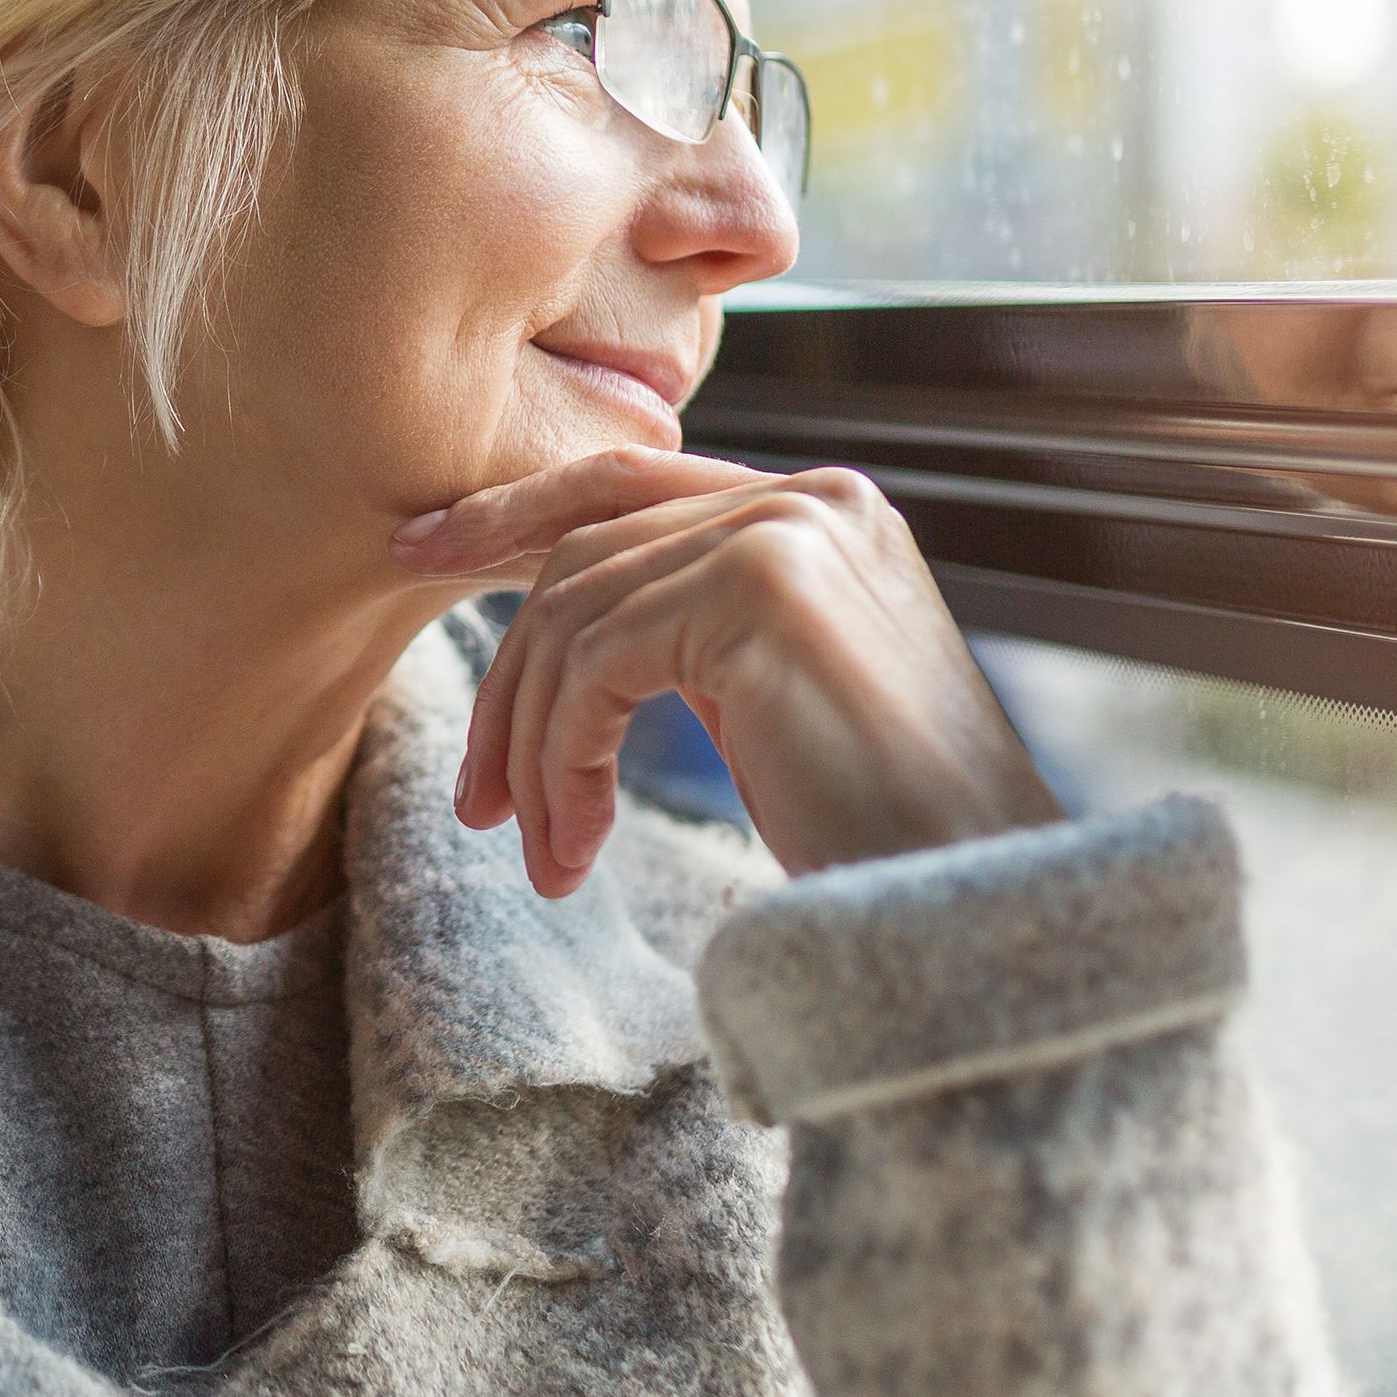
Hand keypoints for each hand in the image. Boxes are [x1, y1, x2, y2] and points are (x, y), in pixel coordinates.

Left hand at [391, 450, 1060, 892]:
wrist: (975, 913)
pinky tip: (574, 843)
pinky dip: (559, 759)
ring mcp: (793, 530)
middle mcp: (816, 495)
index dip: (512, 513)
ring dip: (533, 747)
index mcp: (825, 508)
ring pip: (575, 614)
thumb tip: (553, 631)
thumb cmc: (881, 836)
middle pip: (586, 552)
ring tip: (539, 848)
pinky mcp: (763, 588)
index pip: (630, 484)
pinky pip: (595, 663)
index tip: (420, 552)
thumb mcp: (771, 704)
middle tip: (479, 800)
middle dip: (508, 678)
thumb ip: (690, 633)